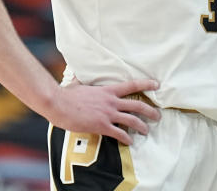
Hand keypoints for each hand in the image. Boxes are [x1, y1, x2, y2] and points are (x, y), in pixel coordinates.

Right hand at [47, 78, 161, 144]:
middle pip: (138, 105)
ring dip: (143, 126)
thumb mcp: (78, 84)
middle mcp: (111, 101)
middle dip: (151, 111)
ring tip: (147, 131)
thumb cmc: (66, 94)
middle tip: (158, 116)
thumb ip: (82, 81)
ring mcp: (108, 113)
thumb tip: (76, 74)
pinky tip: (130, 142)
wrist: (58, 103)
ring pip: (132, 120)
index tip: (157, 85)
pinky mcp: (101, 125)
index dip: (146, 84)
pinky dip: (127, 138)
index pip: (132, 84)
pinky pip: (119, 133)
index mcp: (108, 90)